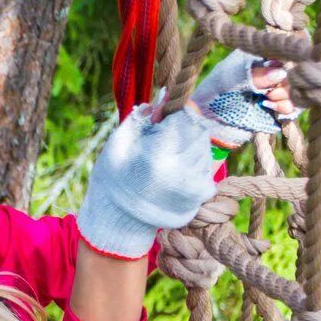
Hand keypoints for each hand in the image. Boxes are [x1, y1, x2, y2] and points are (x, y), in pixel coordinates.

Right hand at [76, 101, 218, 258]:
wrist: (119, 221)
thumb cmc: (114, 178)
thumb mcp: (118, 144)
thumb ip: (139, 118)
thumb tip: (160, 100)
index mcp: (158, 154)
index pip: (184, 118)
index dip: (176, 113)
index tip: (166, 117)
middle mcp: (180, 170)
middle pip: (199, 132)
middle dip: (186, 128)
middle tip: (168, 136)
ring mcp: (193, 186)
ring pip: (206, 150)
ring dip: (192, 145)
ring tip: (170, 155)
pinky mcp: (199, 198)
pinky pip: (207, 170)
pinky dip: (196, 165)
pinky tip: (177, 171)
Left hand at [193, 50, 295, 144]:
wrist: (207, 124)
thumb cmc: (213, 95)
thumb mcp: (230, 81)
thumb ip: (254, 75)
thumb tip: (281, 71)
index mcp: (257, 57)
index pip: (283, 53)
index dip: (287, 63)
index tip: (280, 74)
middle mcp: (268, 71)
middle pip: (294, 71)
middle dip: (286, 83)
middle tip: (271, 92)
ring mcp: (274, 89)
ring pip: (296, 89)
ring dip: (287, 96)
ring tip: (269, 100)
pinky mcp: (276, 107)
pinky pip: (293, 105)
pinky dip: (286, 107)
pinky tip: (271, 109)